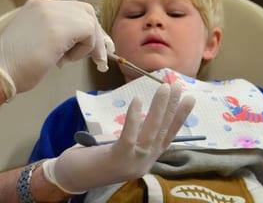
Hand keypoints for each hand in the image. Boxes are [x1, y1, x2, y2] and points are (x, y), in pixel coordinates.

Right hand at [0, 0, 113, 99]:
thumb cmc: (14, 65)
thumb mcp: (36, 40)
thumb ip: (55, 33)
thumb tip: (77, 41)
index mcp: (37, 6)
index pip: (72, 10)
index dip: (86, 28)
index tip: (96, 47)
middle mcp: (46, 4)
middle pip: (85, 11)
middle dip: (96, 34)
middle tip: (99, 57)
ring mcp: (52, 13)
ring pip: (89, 21)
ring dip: (88, 44)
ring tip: (69, 61)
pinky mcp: (60, 27)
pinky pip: (88, 33)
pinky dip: (84, 50)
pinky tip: (64, 61)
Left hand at [42, 84, 194, 193]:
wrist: (73, 177)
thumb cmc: (95, 158)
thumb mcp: (121, 147)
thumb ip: (135, 135)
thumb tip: (146, 114)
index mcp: (147, 159)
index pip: (168, 136)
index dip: (180, 117)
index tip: (189, 99)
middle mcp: (145, 163)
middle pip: (162, 132)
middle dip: (173, 108)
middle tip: (179, 86)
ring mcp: (133, 163)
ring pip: (151, 133)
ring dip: (160, 109)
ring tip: (165, 88)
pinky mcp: (118, 159)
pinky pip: (130, 136)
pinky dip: (135, 118)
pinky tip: (138, 100)